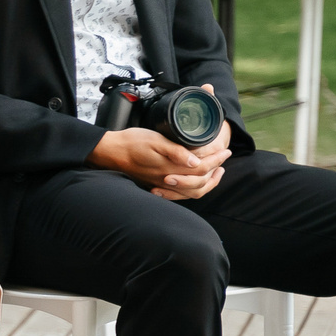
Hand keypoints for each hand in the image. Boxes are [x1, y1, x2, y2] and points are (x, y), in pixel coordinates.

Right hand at [91, 121, 230, 200]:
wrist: (110, 152)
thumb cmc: (131, 143)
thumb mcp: (155, 141)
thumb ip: (176, 152)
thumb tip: (196, 162)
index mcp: (170, 168)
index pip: (201, 169)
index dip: (216, 160)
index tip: (225, 151)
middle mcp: (168, 180)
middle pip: (200, 183)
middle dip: (215, 172)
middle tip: (224, 159)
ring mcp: (162, 185)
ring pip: (192, 192)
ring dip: (207, 183)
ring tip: (215, 171)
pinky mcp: (156, 185)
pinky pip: (180, 194)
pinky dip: (192, 189)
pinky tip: (193, 180)